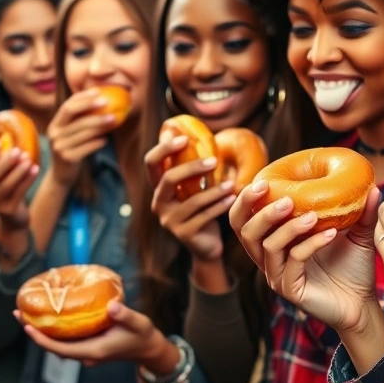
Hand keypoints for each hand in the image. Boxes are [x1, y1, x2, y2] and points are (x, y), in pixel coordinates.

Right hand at [0, 147, 39, 228]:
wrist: (13, 217)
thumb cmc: (5, 188)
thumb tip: (3, 139)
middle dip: (5, 162)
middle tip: (16, 150)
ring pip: (6, 185)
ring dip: (18, 170)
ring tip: (28, 157)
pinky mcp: (8, 210)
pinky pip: (19, 193)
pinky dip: (28, 179)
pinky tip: (36, 168)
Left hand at [14, 302, 176, 370]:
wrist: (148, 348)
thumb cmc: (142, 334)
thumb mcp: (138, 322)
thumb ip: (124, 314)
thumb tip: (111, 306)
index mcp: (94, 350)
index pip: (61, 349)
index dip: (42, 340)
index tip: (27, 327)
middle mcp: (86, 354)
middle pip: (54, 348)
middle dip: (35, 333)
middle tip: (18, 314)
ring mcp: (86, 352)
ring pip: (58, 344)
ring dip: (41, 332)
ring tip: (27, 314)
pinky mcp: (87, 346)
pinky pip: (65, 341)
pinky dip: (53, 331)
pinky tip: (49, 317)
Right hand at [47, 89, 118, 186]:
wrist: (62, 175)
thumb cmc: (72, 150)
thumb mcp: (70, 134)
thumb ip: (79, 121)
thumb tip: (101, 102)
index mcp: (54, 125)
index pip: (67, 106)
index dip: (82, 98)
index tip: (97, 91)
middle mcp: (54, 134)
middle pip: (74, 115)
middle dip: (90, 106)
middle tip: (107, 102)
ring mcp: (59, 147)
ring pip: (83, 131)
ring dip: (100, 124)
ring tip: (113, 120)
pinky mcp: (68, 158)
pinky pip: (87, 147)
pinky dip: (98, 142)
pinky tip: (105, 140)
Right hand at [145, 134, 234, 260]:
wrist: (206, 246)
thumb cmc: (203, 210)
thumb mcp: (196, 189)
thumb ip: (194, 170)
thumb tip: (205, 136)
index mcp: (159, 188)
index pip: (151, 163)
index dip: (164, 148)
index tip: (184, 138)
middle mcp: (159, 203)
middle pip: (168, 179)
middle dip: (192, 167)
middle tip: (214, 160)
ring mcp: (169, 221)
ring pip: (192, 200)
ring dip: (215, 190)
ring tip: (232, 184)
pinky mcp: (183, 234)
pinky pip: (204, 216)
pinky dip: (220, 206)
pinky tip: (232, 199)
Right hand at [229, 179, 381, 334]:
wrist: (362, 304)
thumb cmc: (352, 268)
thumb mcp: (356, 234)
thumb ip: (361, 211)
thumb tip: (373, 186)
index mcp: (274, 240)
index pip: (244, 219)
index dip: (246, 201)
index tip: (264, 182)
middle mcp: (270, 258)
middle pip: (245, 231)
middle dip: (259, 210)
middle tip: (285, 198)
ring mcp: (278, 275)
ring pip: (266, 245)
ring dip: (288, 226)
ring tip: (313, 215)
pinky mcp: (290, 289)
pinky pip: (293, 261)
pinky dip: (310, 244)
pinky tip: (330, 234)